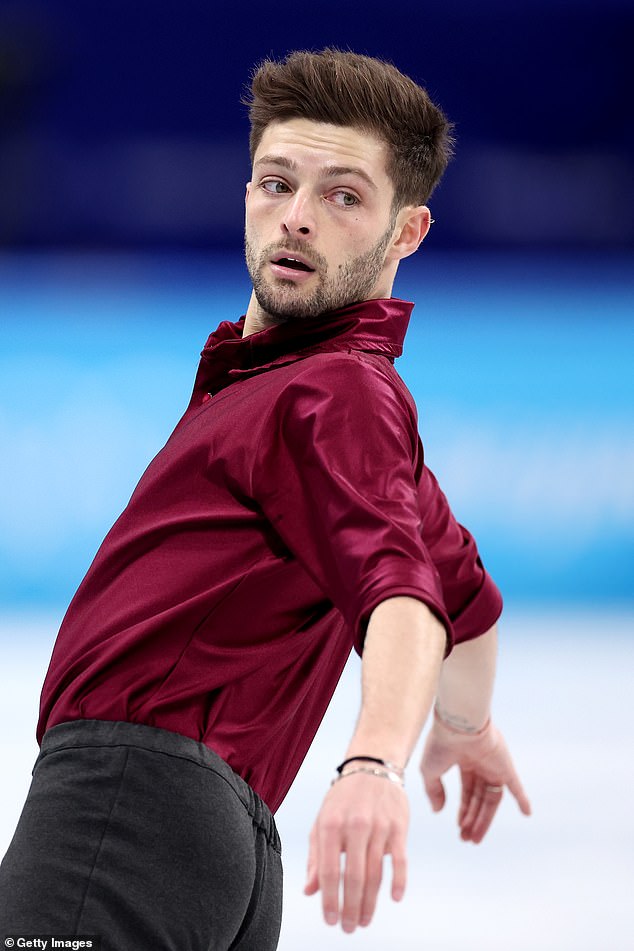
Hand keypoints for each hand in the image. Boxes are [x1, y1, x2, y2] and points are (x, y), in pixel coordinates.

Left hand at [304, 772, 408, 931]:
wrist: (372, 766)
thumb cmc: (343, 799)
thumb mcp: (322, 822)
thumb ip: (315, 857)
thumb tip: (309, 891)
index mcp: (330, 825)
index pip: (329, 871)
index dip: (329, 900)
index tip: (330, 921)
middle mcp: (354, 826)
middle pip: (353, 877)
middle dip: (350, 908)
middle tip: (349, 928)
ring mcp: (378, 826)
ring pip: (375, 873)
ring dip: (370, 902)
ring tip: (364, 920)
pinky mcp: (399, 826)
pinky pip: (400, 859)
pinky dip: (399, 881)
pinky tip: (395, 898)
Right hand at [420, 717, 530, 842]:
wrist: (458, 725)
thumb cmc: (441, 744)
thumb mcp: (429, 771)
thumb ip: (434, 791)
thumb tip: (438, 811)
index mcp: (463, 760)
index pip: (467, 791)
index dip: (464, 810)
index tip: (460, 827)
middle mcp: (480, 764)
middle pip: (479, 798)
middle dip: (473, 819)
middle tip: (467, 839)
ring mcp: (494, 765)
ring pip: (491, 798)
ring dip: (485, 819)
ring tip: (475, 838)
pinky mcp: (505, 766)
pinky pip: (516, 785)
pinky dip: (522, 798)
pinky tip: (527, 813)